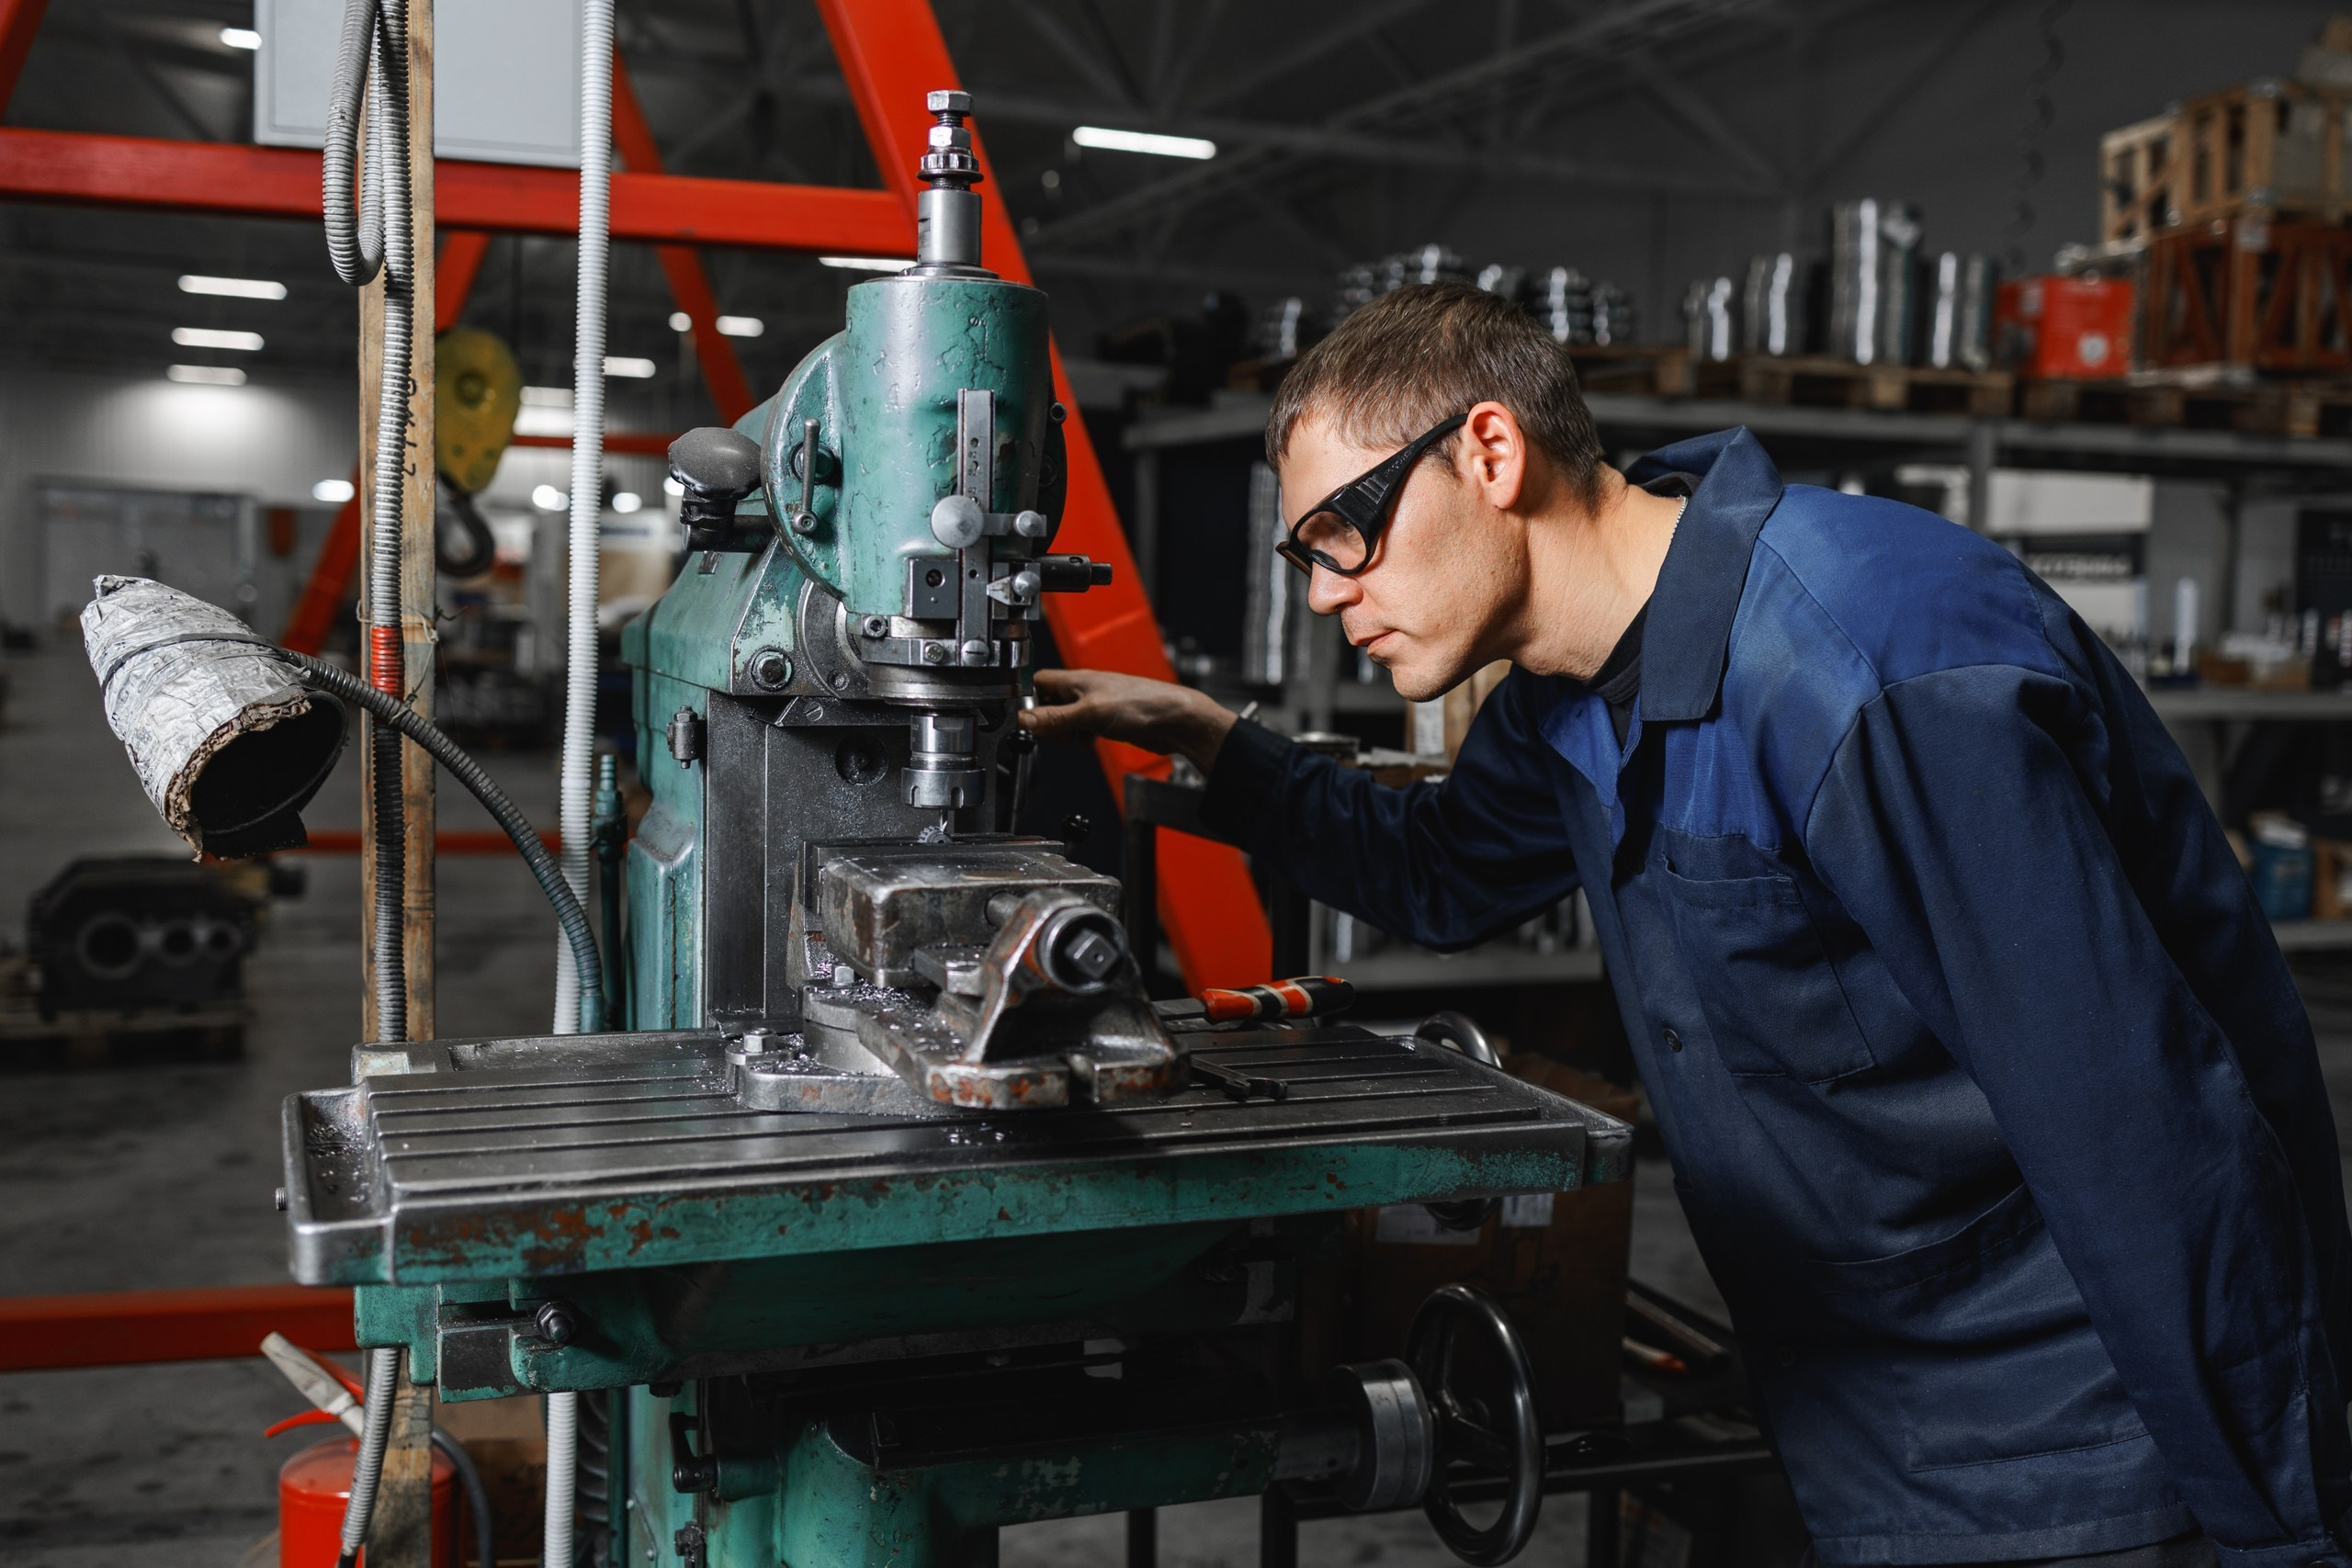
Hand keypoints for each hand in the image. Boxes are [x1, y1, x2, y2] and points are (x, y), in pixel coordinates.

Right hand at [1020, 669, 1237, 773]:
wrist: (1173, 721)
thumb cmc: (1141, 705)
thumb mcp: (1090, 713)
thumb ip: (1056, 718)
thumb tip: (1025, 719)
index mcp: (1076, 680)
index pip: (1038, 683)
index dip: (1028, 699)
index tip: (1028, 720)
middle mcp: (1084, 690)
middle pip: (1049, 704)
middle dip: (1049, 722)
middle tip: (1060, 732)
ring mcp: (1095, 705)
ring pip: (1065, 720)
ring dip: (1067, 733)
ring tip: (1081, 737)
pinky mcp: (1106, 721)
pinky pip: (1082, 730)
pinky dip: (1082, 738)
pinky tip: (1092, 741)